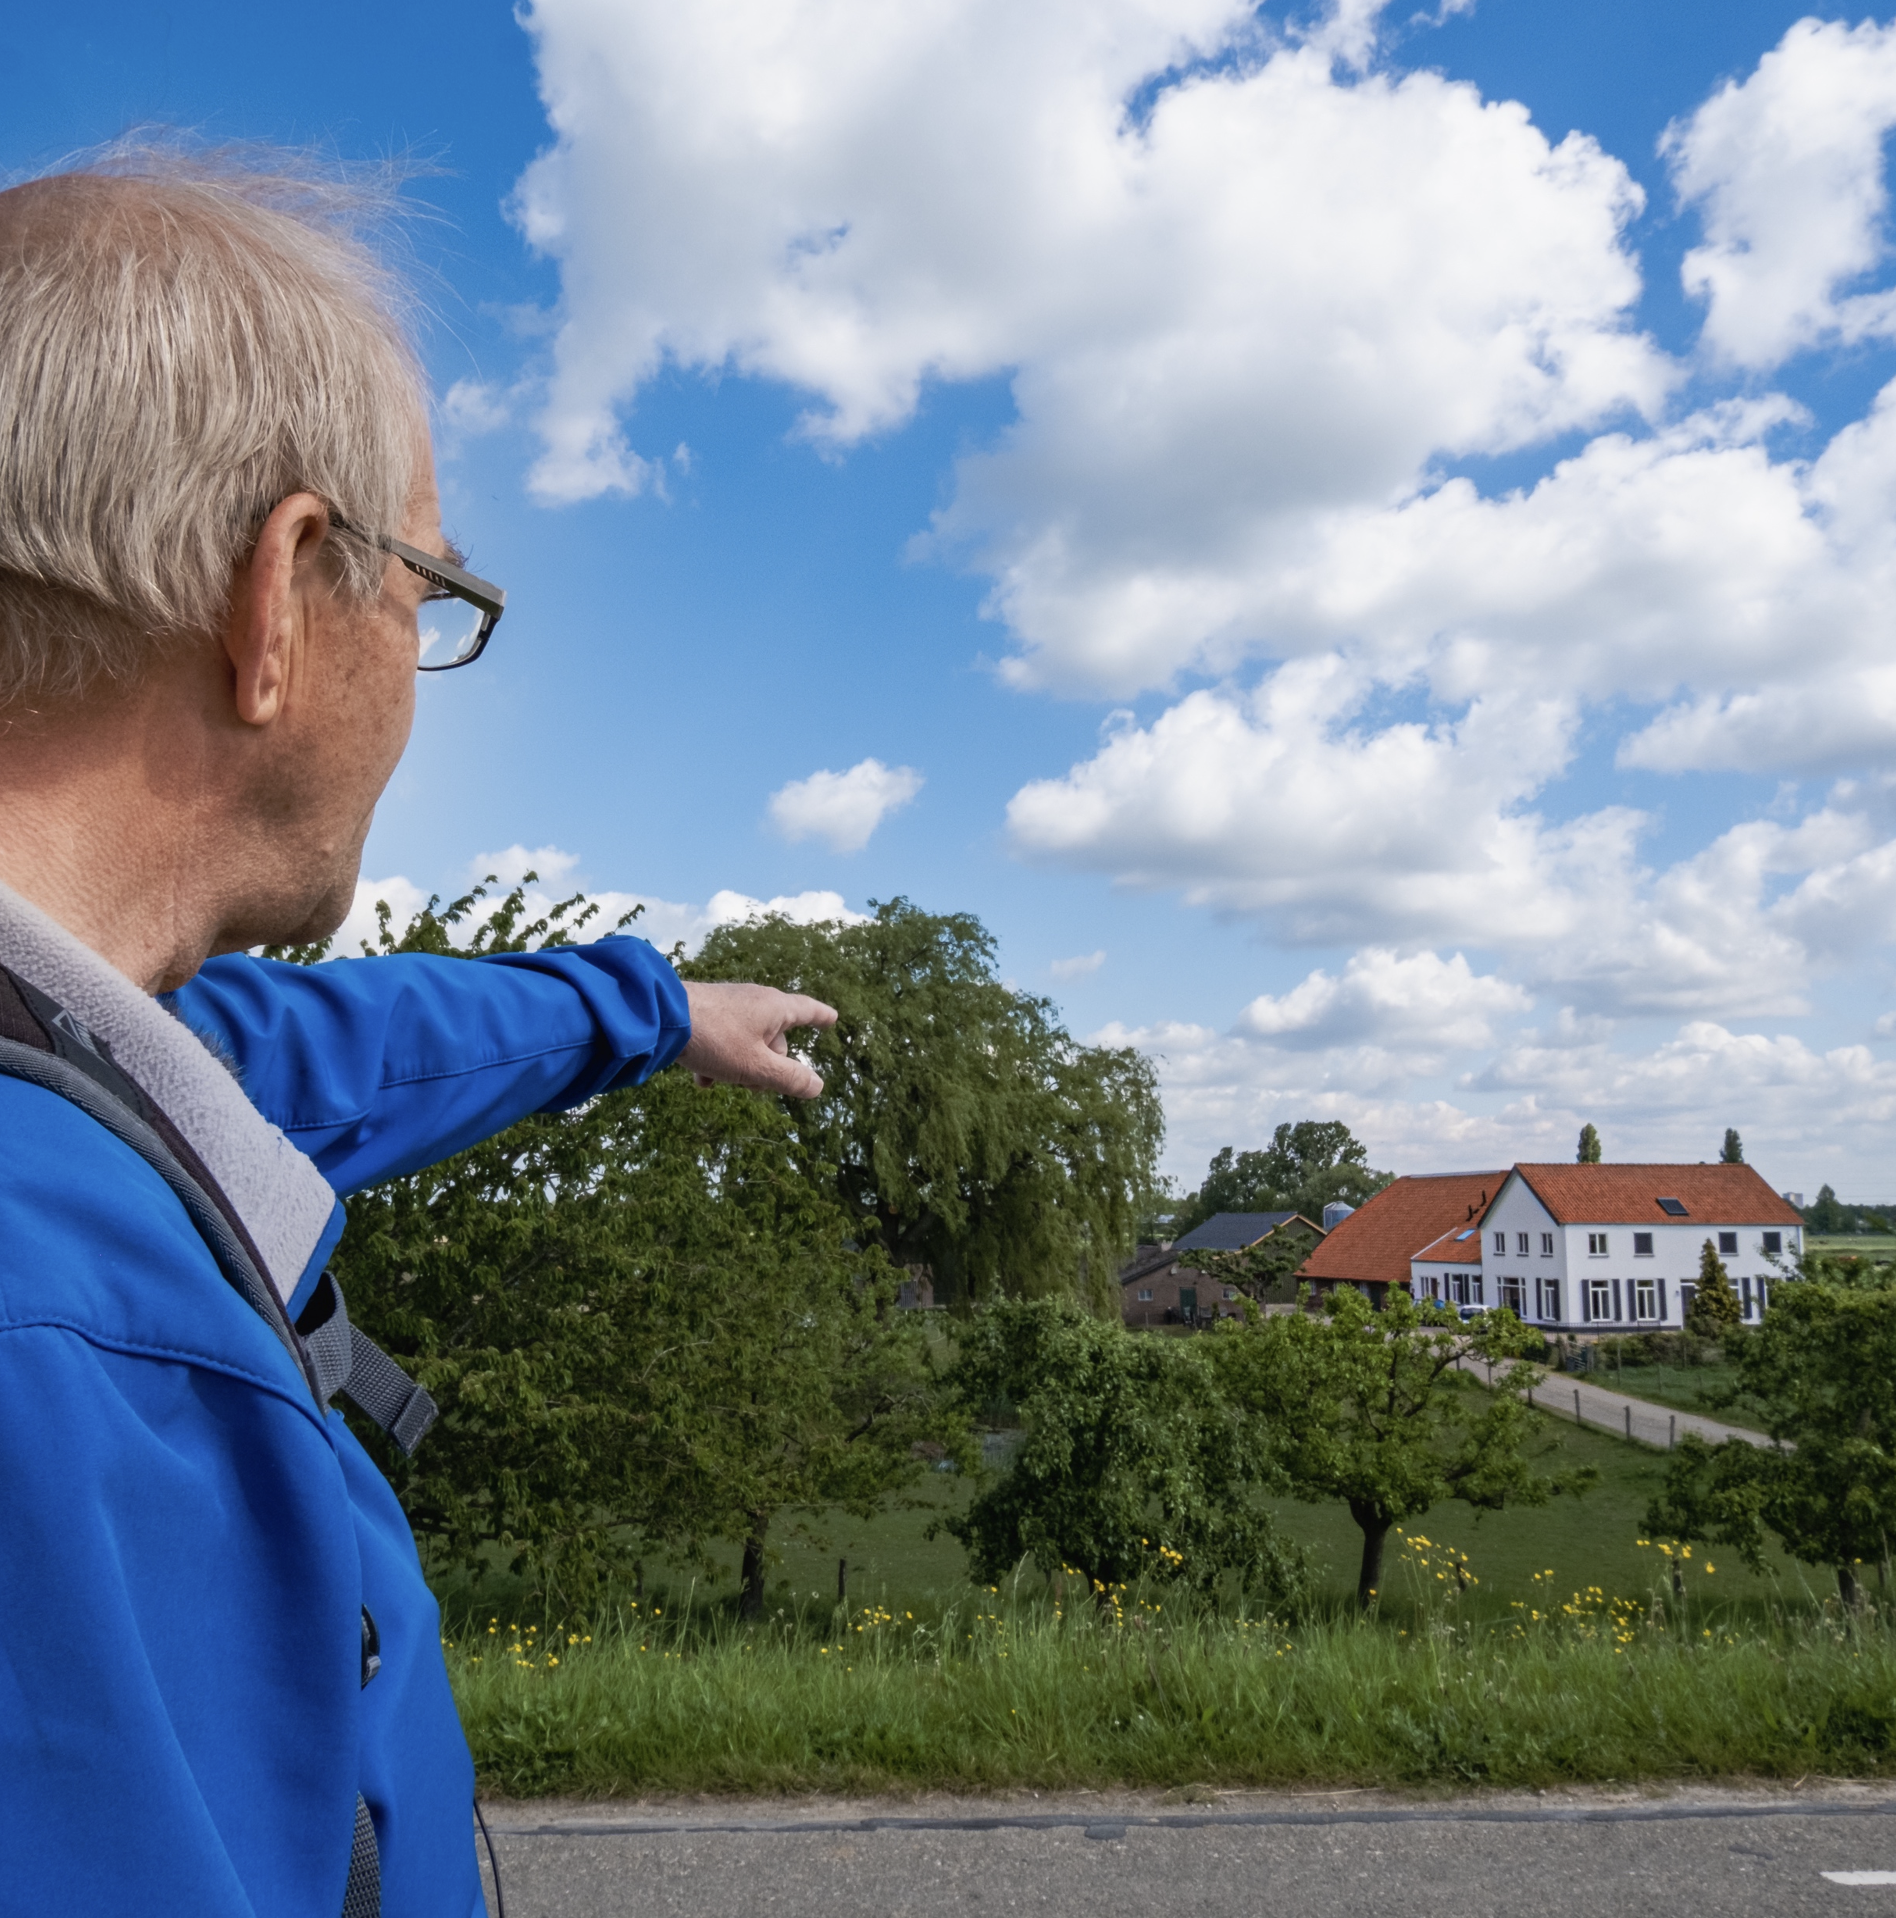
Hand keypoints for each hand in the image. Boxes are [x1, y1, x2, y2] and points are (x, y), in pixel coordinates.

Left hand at [679, 981, 836, 1097]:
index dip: (821, 1017)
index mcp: (774, 1008)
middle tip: (749, 1085)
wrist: (660, 1016)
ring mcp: (730, 1004)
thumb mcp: (755, 1067)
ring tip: (718, 1081)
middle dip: (767, 1067)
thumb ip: (789, 1079)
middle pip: (775, 1039)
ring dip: (740, 1067)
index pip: (807, 1010)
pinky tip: (701, 1078)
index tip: (832, 1018)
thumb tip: (819, 1086)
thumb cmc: (714, 1039)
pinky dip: (719, 1059)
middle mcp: (755, 1001)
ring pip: (748, 1043)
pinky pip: (724, 1039)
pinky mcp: (707, 1011)